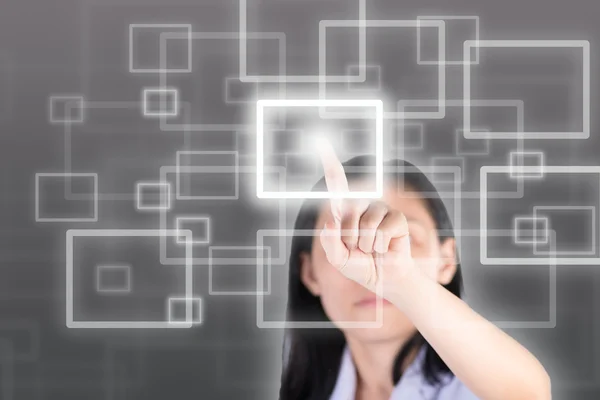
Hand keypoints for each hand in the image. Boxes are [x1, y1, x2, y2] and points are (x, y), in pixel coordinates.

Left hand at [316, 138, 414, 296]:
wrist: (384, 279)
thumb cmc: (360, 266)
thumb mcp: (338, 260)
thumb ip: (330, 245)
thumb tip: (329, 224)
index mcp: (344, 212)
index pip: (336, 185)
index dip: (330, 164)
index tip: (322, 142)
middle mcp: (362, 206)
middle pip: (348, 212)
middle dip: (349, 237)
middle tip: (357, 249)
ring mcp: (381, 210)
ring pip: (365, 224)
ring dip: (365, 244)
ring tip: (371, 249)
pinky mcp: (396, 218)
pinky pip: (382, 230)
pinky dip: (380, 246)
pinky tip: (384, 248)